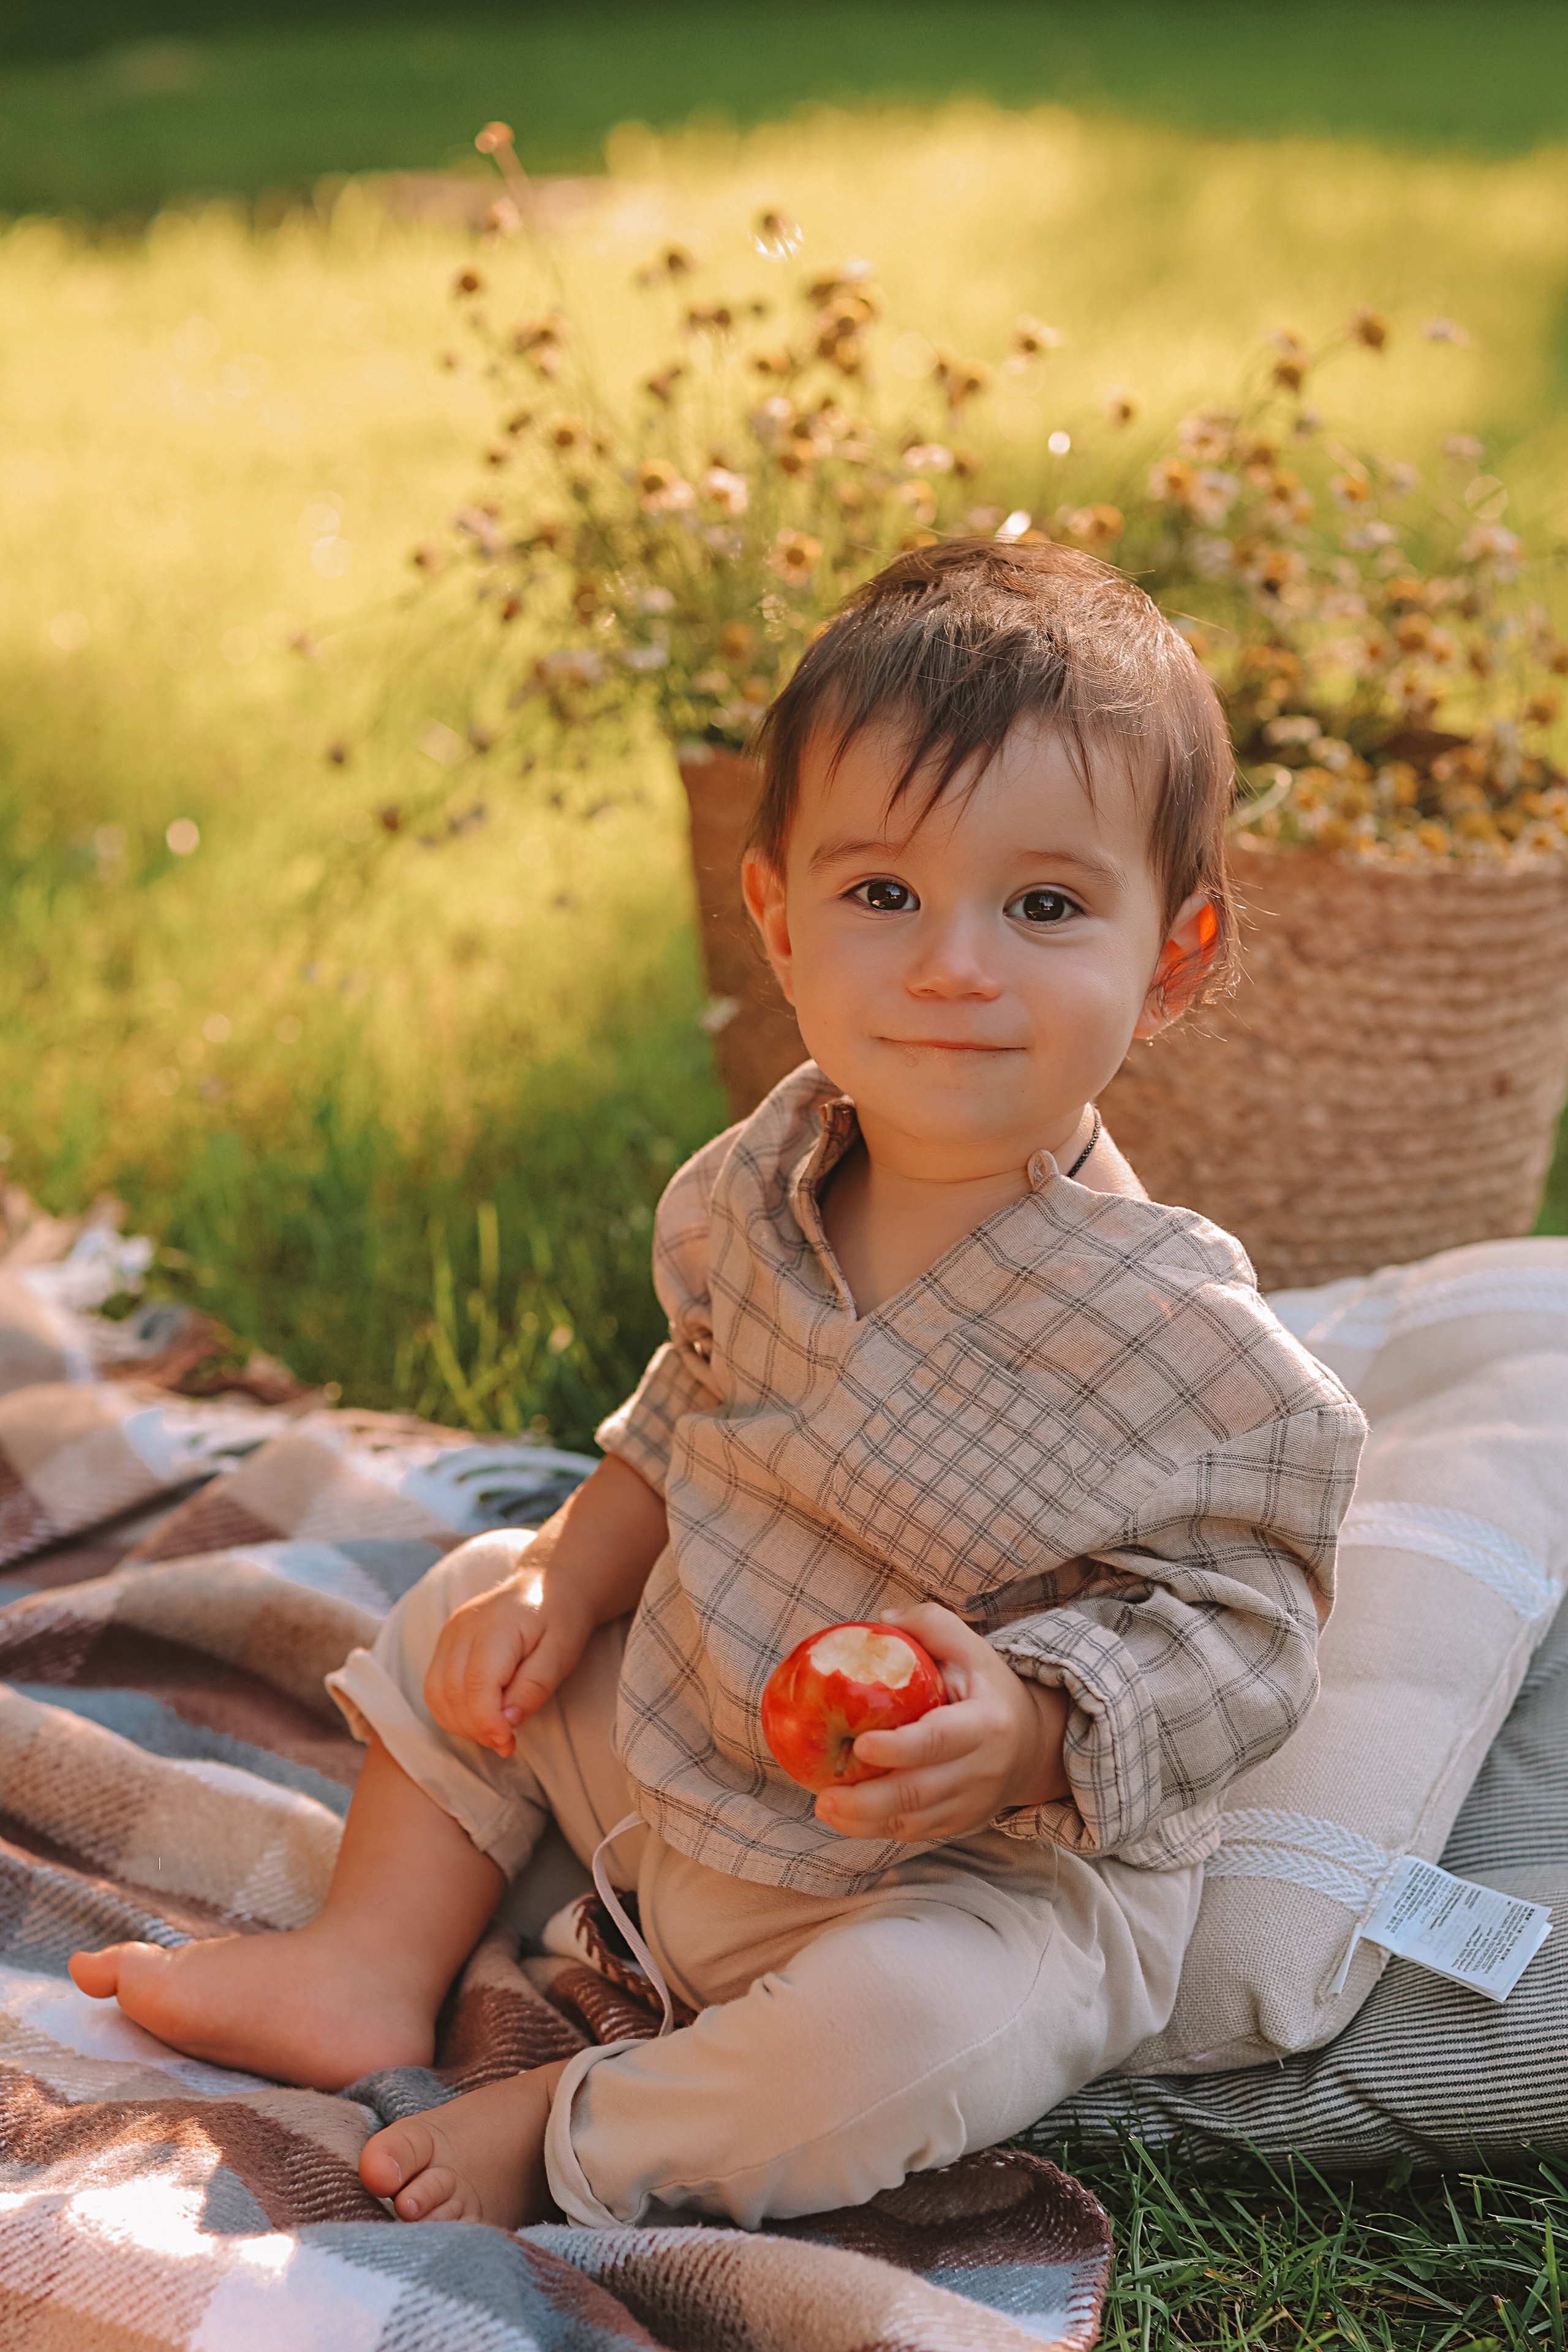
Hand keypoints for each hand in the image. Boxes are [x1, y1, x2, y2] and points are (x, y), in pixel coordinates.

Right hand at [423, 1531, 594, 1758]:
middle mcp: (463, 1628)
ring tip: (495, 1731)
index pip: (476, 1685)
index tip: (509, 1742)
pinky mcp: (445, 1642)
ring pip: (436, 1694)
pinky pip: (435, 1687)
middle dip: (476, 1728)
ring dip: (461, 1724)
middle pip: (451, 1693)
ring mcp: (449, 1633)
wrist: (548, 1583)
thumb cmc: (560, 1619)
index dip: (487, 1722)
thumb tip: (506, 1723)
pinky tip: (480, 1716)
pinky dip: (452, 1711)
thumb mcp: (561, 1654)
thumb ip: (533, 1688)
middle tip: (507, 1743)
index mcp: (495, 1627)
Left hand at [813, 1602, 1069, 1843]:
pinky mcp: (958, 1824)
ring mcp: (970, 1804)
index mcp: (986, 1725)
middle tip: (824, 1795)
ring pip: (913, 1821)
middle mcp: (981, 1771)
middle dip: (867, 1799)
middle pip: (919, 1792)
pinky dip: (876, 1829)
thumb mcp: (972, 1649)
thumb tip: (881, 1621)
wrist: (1033, 1746)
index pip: (940, 1740)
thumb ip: (931, 1625)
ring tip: (825, 1807)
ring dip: (864, 1820)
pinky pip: (914, 1832)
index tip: (862, 1746)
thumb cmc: (989, 1689)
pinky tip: (844, 1817)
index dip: (901, 1748)